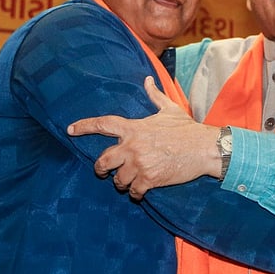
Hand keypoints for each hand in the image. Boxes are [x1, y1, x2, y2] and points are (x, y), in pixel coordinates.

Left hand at [67, 76, 220, 198]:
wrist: (204, 148)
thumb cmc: (187, 129)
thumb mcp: (169, 109)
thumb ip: (154, 95)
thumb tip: (148, 79)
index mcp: (134, 128)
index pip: (103, 124)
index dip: (84, 126)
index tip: (70, 130)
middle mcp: (132, 146)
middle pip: (103, 160)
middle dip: (100, 168)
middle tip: (103, 172)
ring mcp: (140, 164)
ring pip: (118, 179)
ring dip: (121, 182)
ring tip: (129, 182)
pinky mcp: (150, 179)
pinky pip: (134, 191)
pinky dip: (135, 193)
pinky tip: (141, 191)